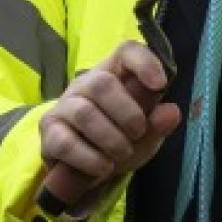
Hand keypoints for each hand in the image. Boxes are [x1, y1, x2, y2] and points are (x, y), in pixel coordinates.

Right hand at [39, 41, 180, 202]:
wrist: (88, 169)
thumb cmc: (120, 139)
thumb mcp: (146, 134)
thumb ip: (159, 123)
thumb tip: (171, 112)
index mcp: (114, 74)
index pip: (125, 51)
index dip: (144, 63)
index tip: (160, 85)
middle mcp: (85, 84)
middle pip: (102, 83)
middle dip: (127, 112)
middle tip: (138, 132)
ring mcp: (64, 106)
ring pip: (85, 113)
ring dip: (110, 138)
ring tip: (123, 153)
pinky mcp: (49, 131)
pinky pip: (65, 142)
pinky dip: (90, 158)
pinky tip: (103, 167)